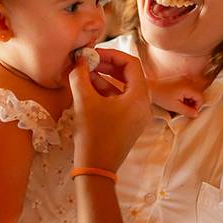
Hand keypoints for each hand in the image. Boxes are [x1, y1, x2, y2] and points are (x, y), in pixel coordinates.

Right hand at [69, 48, 150, 171]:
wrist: (96, 169)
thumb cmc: (93, 135)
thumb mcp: (84, 101)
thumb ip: (80, 76)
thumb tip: (79, 61)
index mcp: (139, 97)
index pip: (131, 64)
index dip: (111, 55)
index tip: (93, 54)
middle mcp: (143, 105)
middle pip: (129, 75)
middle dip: (107, 66)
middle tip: (88, 62)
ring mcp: (137, 116)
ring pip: (123, 88)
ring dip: (105, 79)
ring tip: (84, 75)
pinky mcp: (129, 124)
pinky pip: (121, 101)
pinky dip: (106, 93)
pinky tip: (88, 90)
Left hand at [148, 75, 203, 117]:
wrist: (151, 89)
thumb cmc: (161, 97)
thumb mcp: (175, 107)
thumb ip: (187, 111)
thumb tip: (196, 114)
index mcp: (188, 86)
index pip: (200, 97)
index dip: (197, 106)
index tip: (191, 112)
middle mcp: (187, 80)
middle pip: (198, 94)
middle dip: (193, 103)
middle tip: (185, 108)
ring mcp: (184, 78)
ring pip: (194, 91)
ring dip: (190, 99)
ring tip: (181, 104)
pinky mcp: (181, 79)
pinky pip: (189, 87)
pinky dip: (186, 94)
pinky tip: (179, 98)